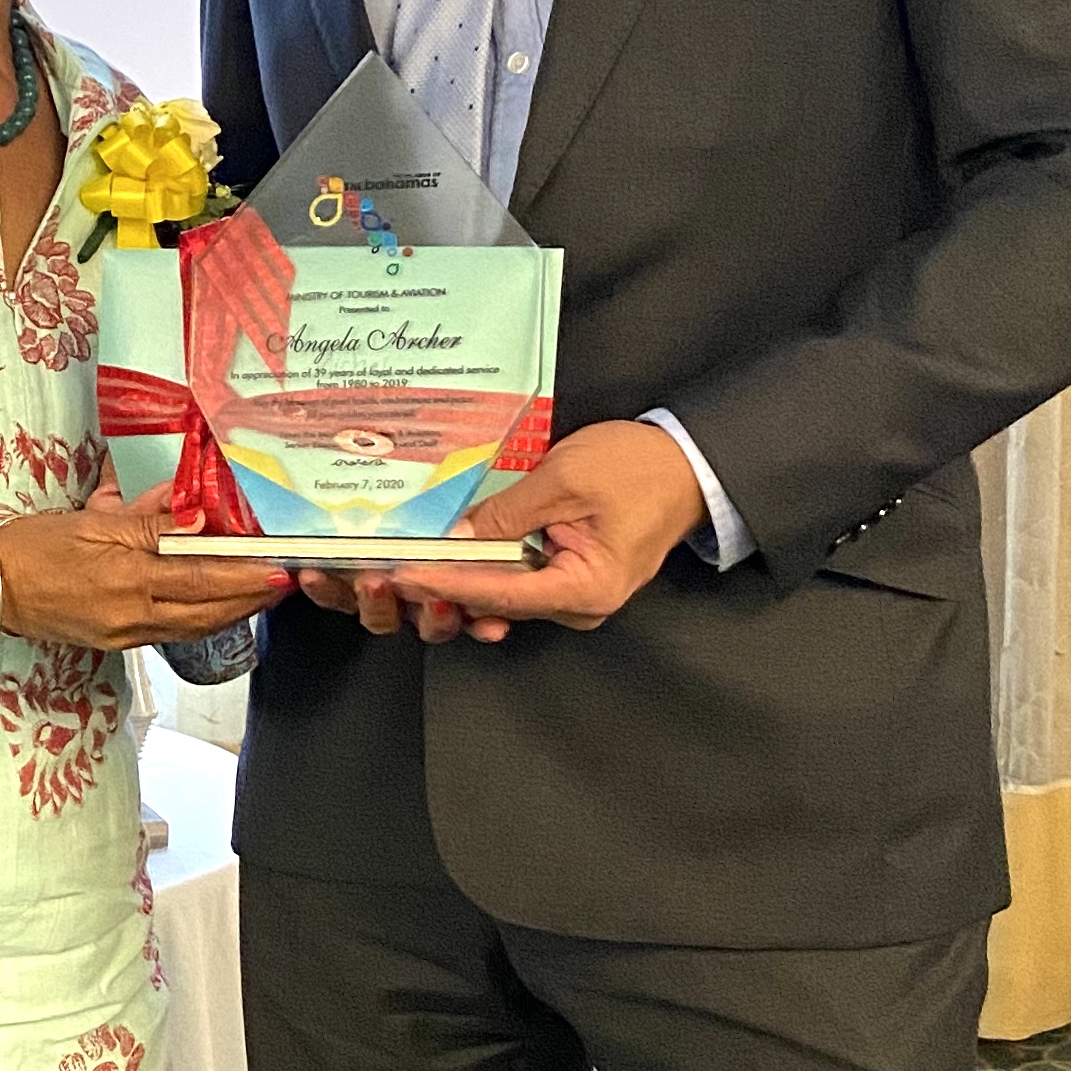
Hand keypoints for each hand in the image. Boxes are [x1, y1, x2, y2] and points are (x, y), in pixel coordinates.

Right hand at [0, 482, 292, 652]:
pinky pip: (172, 632)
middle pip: (208, 612)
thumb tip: (194, 512)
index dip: (245, 576)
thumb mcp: (88, 520)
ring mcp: (125, 634)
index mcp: (125, 578)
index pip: (201, 578)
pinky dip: (203, 619)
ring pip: (195, 627)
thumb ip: (145, 518)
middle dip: (252, 599)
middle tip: (287, 581)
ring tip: (263, 593)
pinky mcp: (117, 643)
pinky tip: (218, 605)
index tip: (280, 567)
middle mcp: (131, 614)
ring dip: (234, 612)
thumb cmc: (31, 546)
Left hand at [299, 419, 707, 647]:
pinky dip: (478, 569)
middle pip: (494, 603)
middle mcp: (576, 604)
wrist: (687, 466)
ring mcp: (569, 594)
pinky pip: (512, 579)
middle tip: (383, 573)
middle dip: (439, 589)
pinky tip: (440, 556)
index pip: (501, 594)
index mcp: (585, 589)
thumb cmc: (639, 468)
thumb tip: (457, 536)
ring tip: (400, 566)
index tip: (403, 576)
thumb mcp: (567, 479)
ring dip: (452, 581)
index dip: (447, 585)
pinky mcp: (562, 576)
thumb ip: (510, 512)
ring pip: (498, 595)